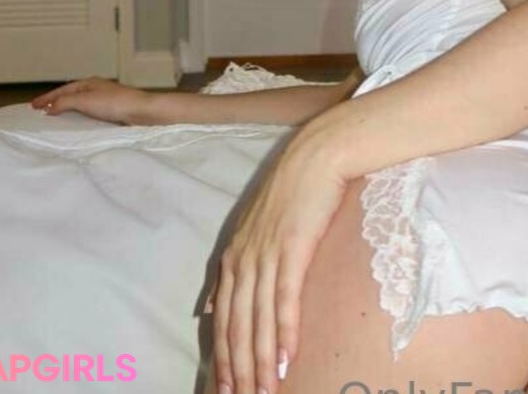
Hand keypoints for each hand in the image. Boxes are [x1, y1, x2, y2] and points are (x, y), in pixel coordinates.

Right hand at [30, 77, 149, 124]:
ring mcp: (103, 99)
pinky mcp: (110, 110)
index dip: (47, 97)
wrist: (140, 111)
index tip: (32, 105)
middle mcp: (95, 89)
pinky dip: (77, 115)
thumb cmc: (115, 103)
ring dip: (65, 109)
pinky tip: (76, 124)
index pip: (62, 90)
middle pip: (70, 94)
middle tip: (40, 110)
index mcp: (88, 83)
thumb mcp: (85, 101)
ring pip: (79, 103)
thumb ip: (65, 102)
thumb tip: (50, 107)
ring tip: (54, 117)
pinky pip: (88, 112)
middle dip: (55, 101)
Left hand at [207, 129, 349, 393]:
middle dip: (239, 368)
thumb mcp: (254, 231)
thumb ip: (232, 271)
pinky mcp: (292, 250)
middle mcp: (243, 260)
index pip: (223, 319)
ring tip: (267, 391)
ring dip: (262, 361)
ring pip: (258, 320)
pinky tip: (287, 358)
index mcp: (233, 257)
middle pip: (237, 326)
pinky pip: (285, 300)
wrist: (317, 157)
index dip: (223, 358)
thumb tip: (210, 308)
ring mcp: (266, 255)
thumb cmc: (293, 192)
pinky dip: (284, 332)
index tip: (225, 389)